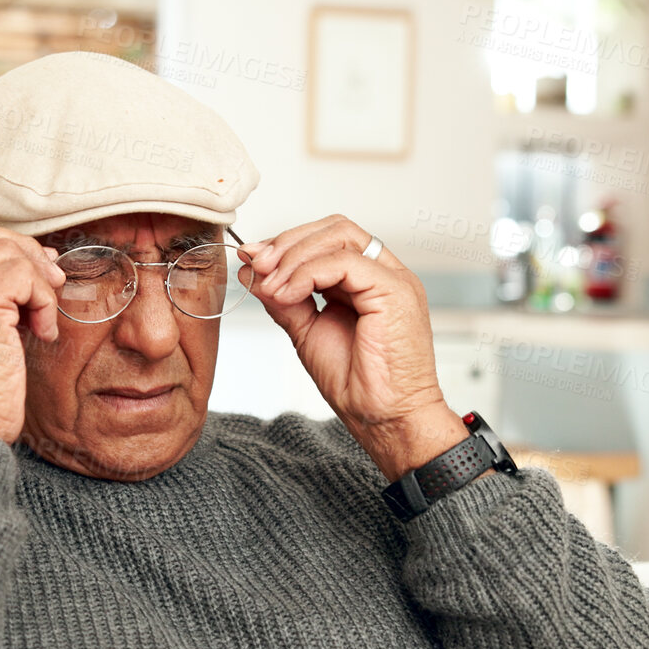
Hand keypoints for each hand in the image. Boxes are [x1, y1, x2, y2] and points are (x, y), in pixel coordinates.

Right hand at [0, 220, 65, 444]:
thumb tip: (32, 269)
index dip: (2, 247)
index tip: (33, 275)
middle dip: (23, 251)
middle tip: (49, 284)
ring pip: (2, 251)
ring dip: (37, 280)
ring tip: (43, 319)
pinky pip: (19, 275)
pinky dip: (42, 299)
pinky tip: (42, 333)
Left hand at [238, 215, 467, 479]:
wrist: (384, 419)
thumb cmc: (358, 385)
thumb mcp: (307, 332)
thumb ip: (284, 300)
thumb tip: (253, 273)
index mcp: (367, 281)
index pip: (328, 239)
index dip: (288, 243)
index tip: (253, 258)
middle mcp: (384, 274)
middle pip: (335, 229)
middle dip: (288, 243)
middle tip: (257, 264)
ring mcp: (393, 279)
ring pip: (340, 237)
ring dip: (294, 256)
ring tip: (269, 284)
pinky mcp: (395, 291)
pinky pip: (344, 263)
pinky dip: (307, 274)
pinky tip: (286, 293)